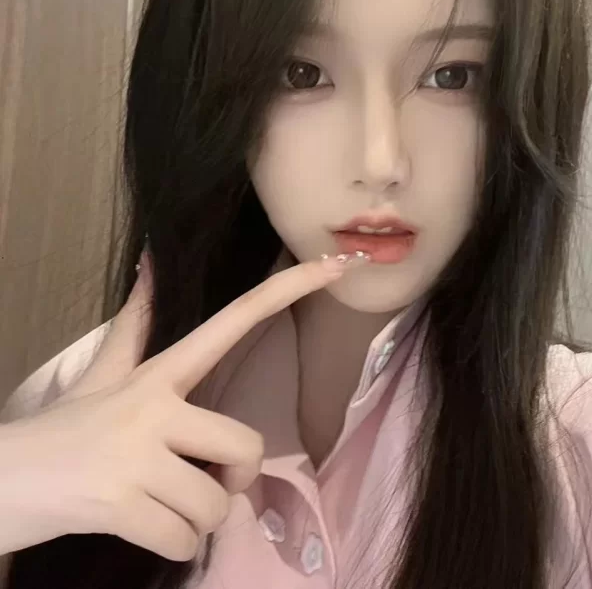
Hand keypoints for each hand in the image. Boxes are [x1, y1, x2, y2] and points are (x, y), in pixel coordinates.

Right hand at [0, 252, 359, 559]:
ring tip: (157, 508)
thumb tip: (150, 260)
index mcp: (159, 374)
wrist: (0, 481)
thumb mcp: (102, 374)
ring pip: (213, 506)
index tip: (339, 263)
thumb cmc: (63, 430)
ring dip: (193, 525)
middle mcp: (154, 405)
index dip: (290, 290)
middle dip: (232, 486)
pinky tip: (141, 530)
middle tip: (202, 488)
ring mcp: (136, 453)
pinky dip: (170, 550)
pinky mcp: (118, 501)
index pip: (235, 320)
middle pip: (245, 449)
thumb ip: (135, 324)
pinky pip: (183, 541)